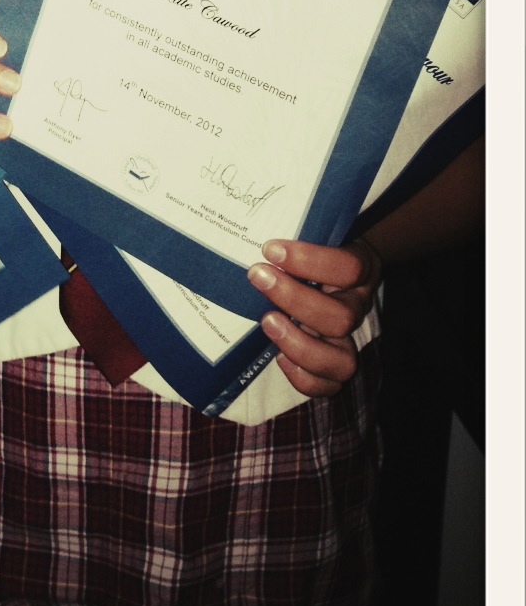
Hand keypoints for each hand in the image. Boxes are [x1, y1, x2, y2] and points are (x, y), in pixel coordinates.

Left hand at [247, 237, 381, 398]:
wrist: (322, 272)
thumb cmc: (306, 248)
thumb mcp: (308, 231)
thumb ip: (292, 226)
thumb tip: (246, 218)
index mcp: (359, 268)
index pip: (348, 267)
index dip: (310, 260)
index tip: (270, 248)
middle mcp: (356, 306)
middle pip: (342, 317)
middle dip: (294, 299)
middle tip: (256, 276)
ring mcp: (349, 340)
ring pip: (342, 361)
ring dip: (299, 344)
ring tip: (266, 322)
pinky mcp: (335, 366)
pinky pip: (330, 387)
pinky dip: (304, 378)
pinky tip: (278, 358)